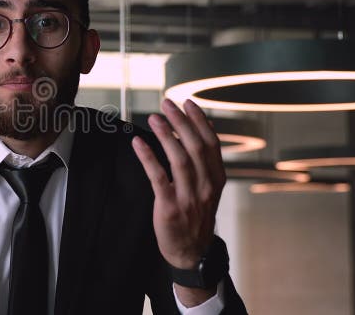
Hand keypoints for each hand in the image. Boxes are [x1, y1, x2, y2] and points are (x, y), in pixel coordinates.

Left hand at [131, 99, 224, 270]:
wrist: (191, 251)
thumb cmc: (195, 214)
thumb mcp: (208, 188)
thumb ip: (204, 162)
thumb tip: (198, 129)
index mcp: (217, 179)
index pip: (211, 143)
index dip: (200, 121)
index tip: (188, 103)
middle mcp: (206, 186)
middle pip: (195, 147)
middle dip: (181, 122)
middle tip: (167, 103)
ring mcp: (189, 197)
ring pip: (179, 159)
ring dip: (166, 135)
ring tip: (154, 118)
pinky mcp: (170, 207)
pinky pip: (158, 178)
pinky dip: (148, 157)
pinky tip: (138, 143)